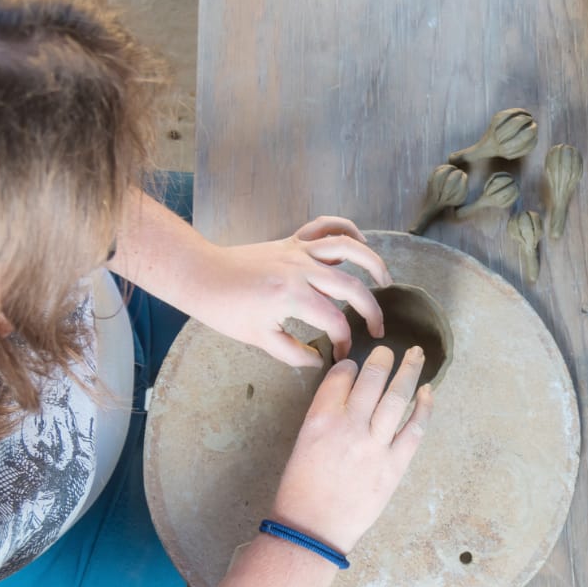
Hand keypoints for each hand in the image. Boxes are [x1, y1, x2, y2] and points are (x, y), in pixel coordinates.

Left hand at [197, 216, 389, 366]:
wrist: (201, 274)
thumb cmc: (225, 310)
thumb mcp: (260, 340)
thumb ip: (294, 353)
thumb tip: (319, 360)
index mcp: (294, 297)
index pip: (335, 322)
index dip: (343, 342)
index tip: (340, 355)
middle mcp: (301, 270)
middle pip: (352, 288)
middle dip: (371, 312)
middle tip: (376, 330)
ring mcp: (298, 251)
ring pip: (348, 248)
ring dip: (373, 262)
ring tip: (386, 280)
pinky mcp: (292, 240)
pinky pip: (325, 226)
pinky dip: (346, 229)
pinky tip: (359, 242)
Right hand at [270, 345, 431, 553]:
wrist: (313, 528)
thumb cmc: (301, 489)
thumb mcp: (303, 443)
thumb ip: (326, 417)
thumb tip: (350, 398)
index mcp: (320, 419)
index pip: (340, 376)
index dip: (350, 366)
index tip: (356, 366)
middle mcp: (349, 427)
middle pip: (371, 380)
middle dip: (382, 360)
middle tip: (388, 351)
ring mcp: (375, 446)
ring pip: (397, 397)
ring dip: (408, 372)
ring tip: (415, 355)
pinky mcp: (394, 465)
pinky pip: (415, 429)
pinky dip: (424, 407)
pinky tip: (428, 391)